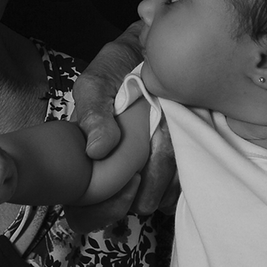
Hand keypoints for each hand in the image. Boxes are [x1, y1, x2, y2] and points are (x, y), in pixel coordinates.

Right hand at [70, 21, 178, 229]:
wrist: (158, 51)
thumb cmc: (120, 68)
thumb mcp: (97, 82)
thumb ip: (92, 112)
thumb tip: (97, 151)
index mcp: (85, 164)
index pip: (83, 213)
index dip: (100, 212)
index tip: (125, 186)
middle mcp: (112, 177)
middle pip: (119, 215)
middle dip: (137, 196)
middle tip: (145, 171)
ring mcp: (146, 175)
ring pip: (154, 203)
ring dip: (164, 179)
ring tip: (164, 140)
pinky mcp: (176, 169)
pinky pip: (180, 191)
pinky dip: (183, 174)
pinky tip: (181, 147)